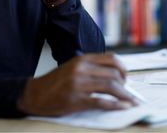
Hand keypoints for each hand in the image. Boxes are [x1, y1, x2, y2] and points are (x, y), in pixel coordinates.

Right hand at [17, 53, 137, 115]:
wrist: (34, 94)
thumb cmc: (55, 82)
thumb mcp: (73, 67)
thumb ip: (91, 67)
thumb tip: (114, 74)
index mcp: (82, 59)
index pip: (111, 59)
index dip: (123, 68)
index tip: (126, 77)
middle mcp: (82, 69)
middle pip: (114, 74)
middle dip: (125, 85)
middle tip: (128, 93)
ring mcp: (79, 84)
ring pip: (111, 87)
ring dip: (125, 96)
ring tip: (131, 102)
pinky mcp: (76, 100)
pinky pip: (102, 102)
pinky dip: (116, 105)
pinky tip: (123, 107)